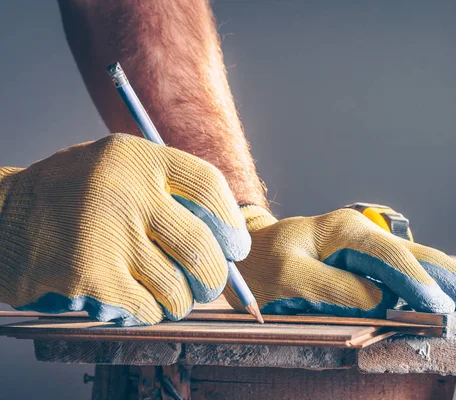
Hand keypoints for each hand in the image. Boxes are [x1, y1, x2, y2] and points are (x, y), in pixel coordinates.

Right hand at [0, 134, 249, 325]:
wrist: (1, 220)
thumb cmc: (75, 197)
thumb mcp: (120, 168)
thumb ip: (169, 191)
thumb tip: (227, 239)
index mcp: (139, 159)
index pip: (210, 188)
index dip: (232, 223)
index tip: (236, 246)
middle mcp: (126, 194)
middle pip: (203, 248)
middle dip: (216, 277)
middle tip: (210, 283)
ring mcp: (107, 238)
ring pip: (178, 289)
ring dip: (181, 300)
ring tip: (168, 293)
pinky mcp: (90, 280)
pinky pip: (146, 311)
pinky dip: (149, 312)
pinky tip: (132, 298)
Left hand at [224, 205, 455, 333]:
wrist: (251, 255)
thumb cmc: (262, 265)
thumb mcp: (287, 275)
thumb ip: (332, 287)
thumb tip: (380, 300)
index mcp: (344, 230)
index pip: (390, 256)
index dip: (418, 282)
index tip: (443, 306)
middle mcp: (363, 235)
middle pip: (417, 255)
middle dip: (451, 280)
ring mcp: (368, 250)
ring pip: (419, 264)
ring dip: (451, 283)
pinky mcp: (369, 266)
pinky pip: (407, 275)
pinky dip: (435, 287)